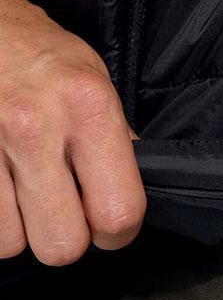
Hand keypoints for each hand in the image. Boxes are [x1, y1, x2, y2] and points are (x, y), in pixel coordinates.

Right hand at [0, 0, 146, 264]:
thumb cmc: (44, 54)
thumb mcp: (99, 84)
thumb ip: (118, 141)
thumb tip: (133, 189)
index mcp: (89, 109)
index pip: (119, 212)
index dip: (120, 233)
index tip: (112, 225)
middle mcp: (35, 128)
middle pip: (62, 245)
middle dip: (69, 238)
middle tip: (68, 211)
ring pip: (11, 245)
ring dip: (24, 230)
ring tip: (28, 194)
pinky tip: (4, 190)